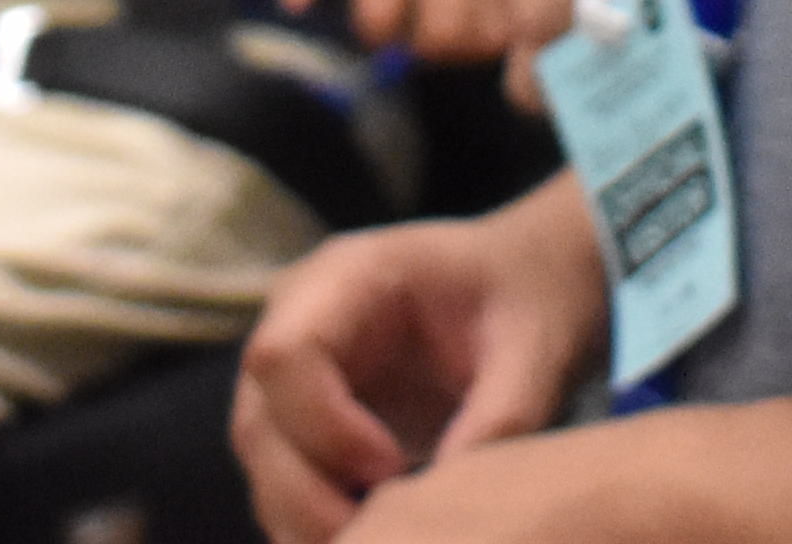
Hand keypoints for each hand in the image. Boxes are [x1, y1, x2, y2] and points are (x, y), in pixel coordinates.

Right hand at [232, 191, 598, 540]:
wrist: (523, 286)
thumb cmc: (525, 302)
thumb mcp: (533, 351)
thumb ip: (498, 418)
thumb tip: (449, 506)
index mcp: (349, 275)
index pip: (285, 354)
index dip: (325, 427)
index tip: (394, 469)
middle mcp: (300, 318)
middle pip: (259, 419)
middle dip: (309, 494)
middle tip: (385, 535)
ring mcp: (292, 369)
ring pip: (261, 459)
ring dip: (306, 518)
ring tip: (384, 541)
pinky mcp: (302, 415)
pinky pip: (280, 480)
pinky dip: (313, 523)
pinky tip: (373, 537)